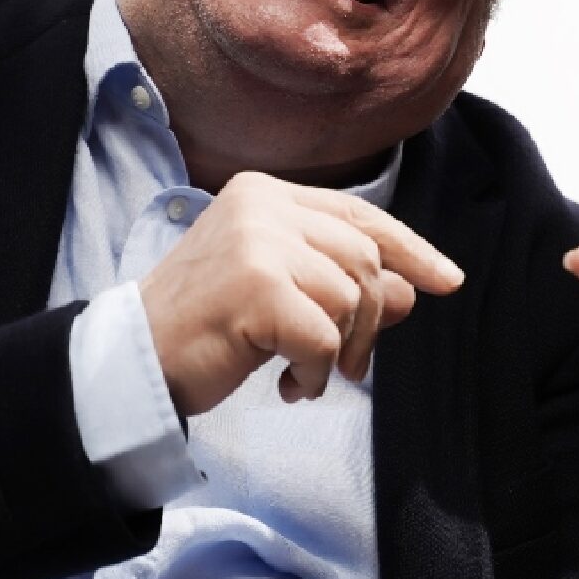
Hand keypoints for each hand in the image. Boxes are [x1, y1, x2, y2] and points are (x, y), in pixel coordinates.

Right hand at [138, 171, 463, 411]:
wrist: (130, 361)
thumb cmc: (203, 327)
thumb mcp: (280, 294)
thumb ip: (340, 283)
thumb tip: (410, 291)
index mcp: (266, 194)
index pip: (360, 214)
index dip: (411, 249)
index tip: (447, 279)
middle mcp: (262, 207)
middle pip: (364, 259)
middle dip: (369, 321)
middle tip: (347, 364)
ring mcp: (258, 243)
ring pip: (350, 298)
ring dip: (339, 352)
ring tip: (302, 373)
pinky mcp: (257, 288)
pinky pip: (325, 336)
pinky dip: (315, 371)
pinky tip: (285, 384)